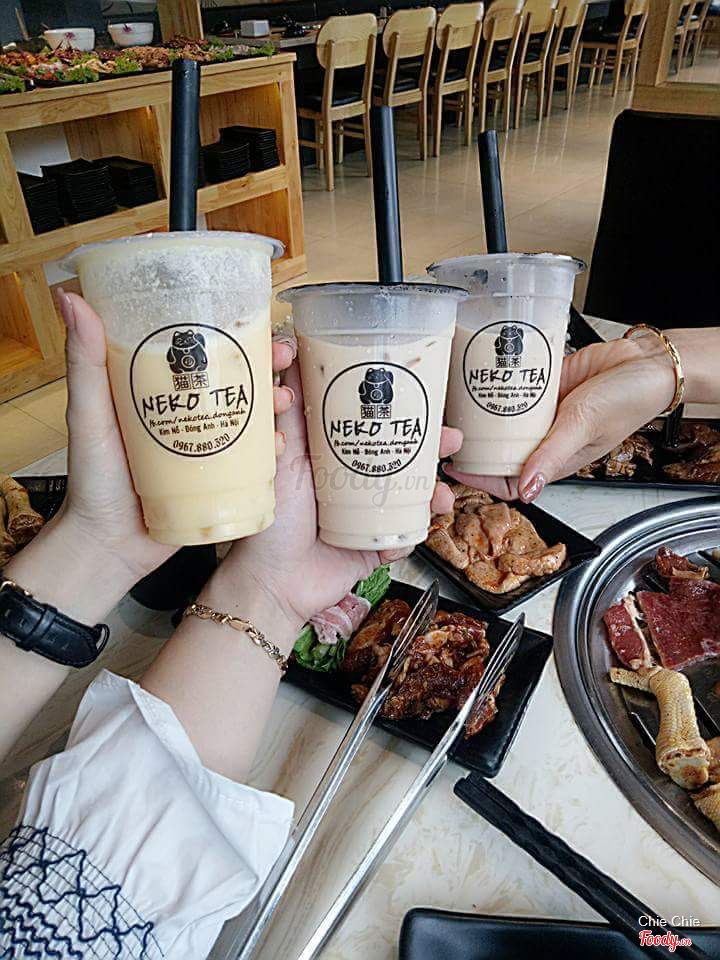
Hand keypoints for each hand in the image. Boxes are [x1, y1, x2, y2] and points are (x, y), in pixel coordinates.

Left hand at [7, 293, 294, 621]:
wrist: (109, 546)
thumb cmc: (93, 480)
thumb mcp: (88, 416)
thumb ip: (84, 362)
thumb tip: (71, 297)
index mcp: (156, 386)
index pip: (200, 345)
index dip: (232, 327)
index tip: (257, 317)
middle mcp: (186, 410)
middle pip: (235, 374)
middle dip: (266, 361)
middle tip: (285, 356)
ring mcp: (205, 442)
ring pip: (250, 411)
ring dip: (276, 401)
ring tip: (286, 401)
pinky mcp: (219, 475)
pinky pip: (254, 455)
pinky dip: (273, 445)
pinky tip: (284, 443)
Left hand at [214, 358, 461, 629]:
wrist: (274, 586)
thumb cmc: (271, 524)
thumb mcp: (280, 460)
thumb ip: (287, 415)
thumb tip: (289, 355)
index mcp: (331, 453)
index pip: (368, 419)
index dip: (394, 404)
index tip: (410, 387)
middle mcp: (353, 478)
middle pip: (401, 452)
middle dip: (431, 445)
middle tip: (451, 437)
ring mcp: (367, 512)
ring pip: (412, 493)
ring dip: (434, 492)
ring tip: (442, 494)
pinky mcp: (376, 543)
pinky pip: (405, 534)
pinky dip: (412, 534)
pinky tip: (409, 534)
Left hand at [446, 335, 674, 502]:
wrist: (646, 362)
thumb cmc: (629, 401)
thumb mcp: (583, 428)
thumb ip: (552, 456)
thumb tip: (527, 489)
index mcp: (554, 460)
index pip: (507, 480)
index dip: (479, 478)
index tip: (453, 468)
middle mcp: (545, 438)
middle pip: (499, 449)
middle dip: (474, 446)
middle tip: (448, 434)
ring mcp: (542, 412)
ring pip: (503, 419)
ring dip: (483, 414)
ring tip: (457, 405)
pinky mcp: (544, 385)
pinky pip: (515, 388)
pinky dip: (501, 385)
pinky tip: (483, 378)